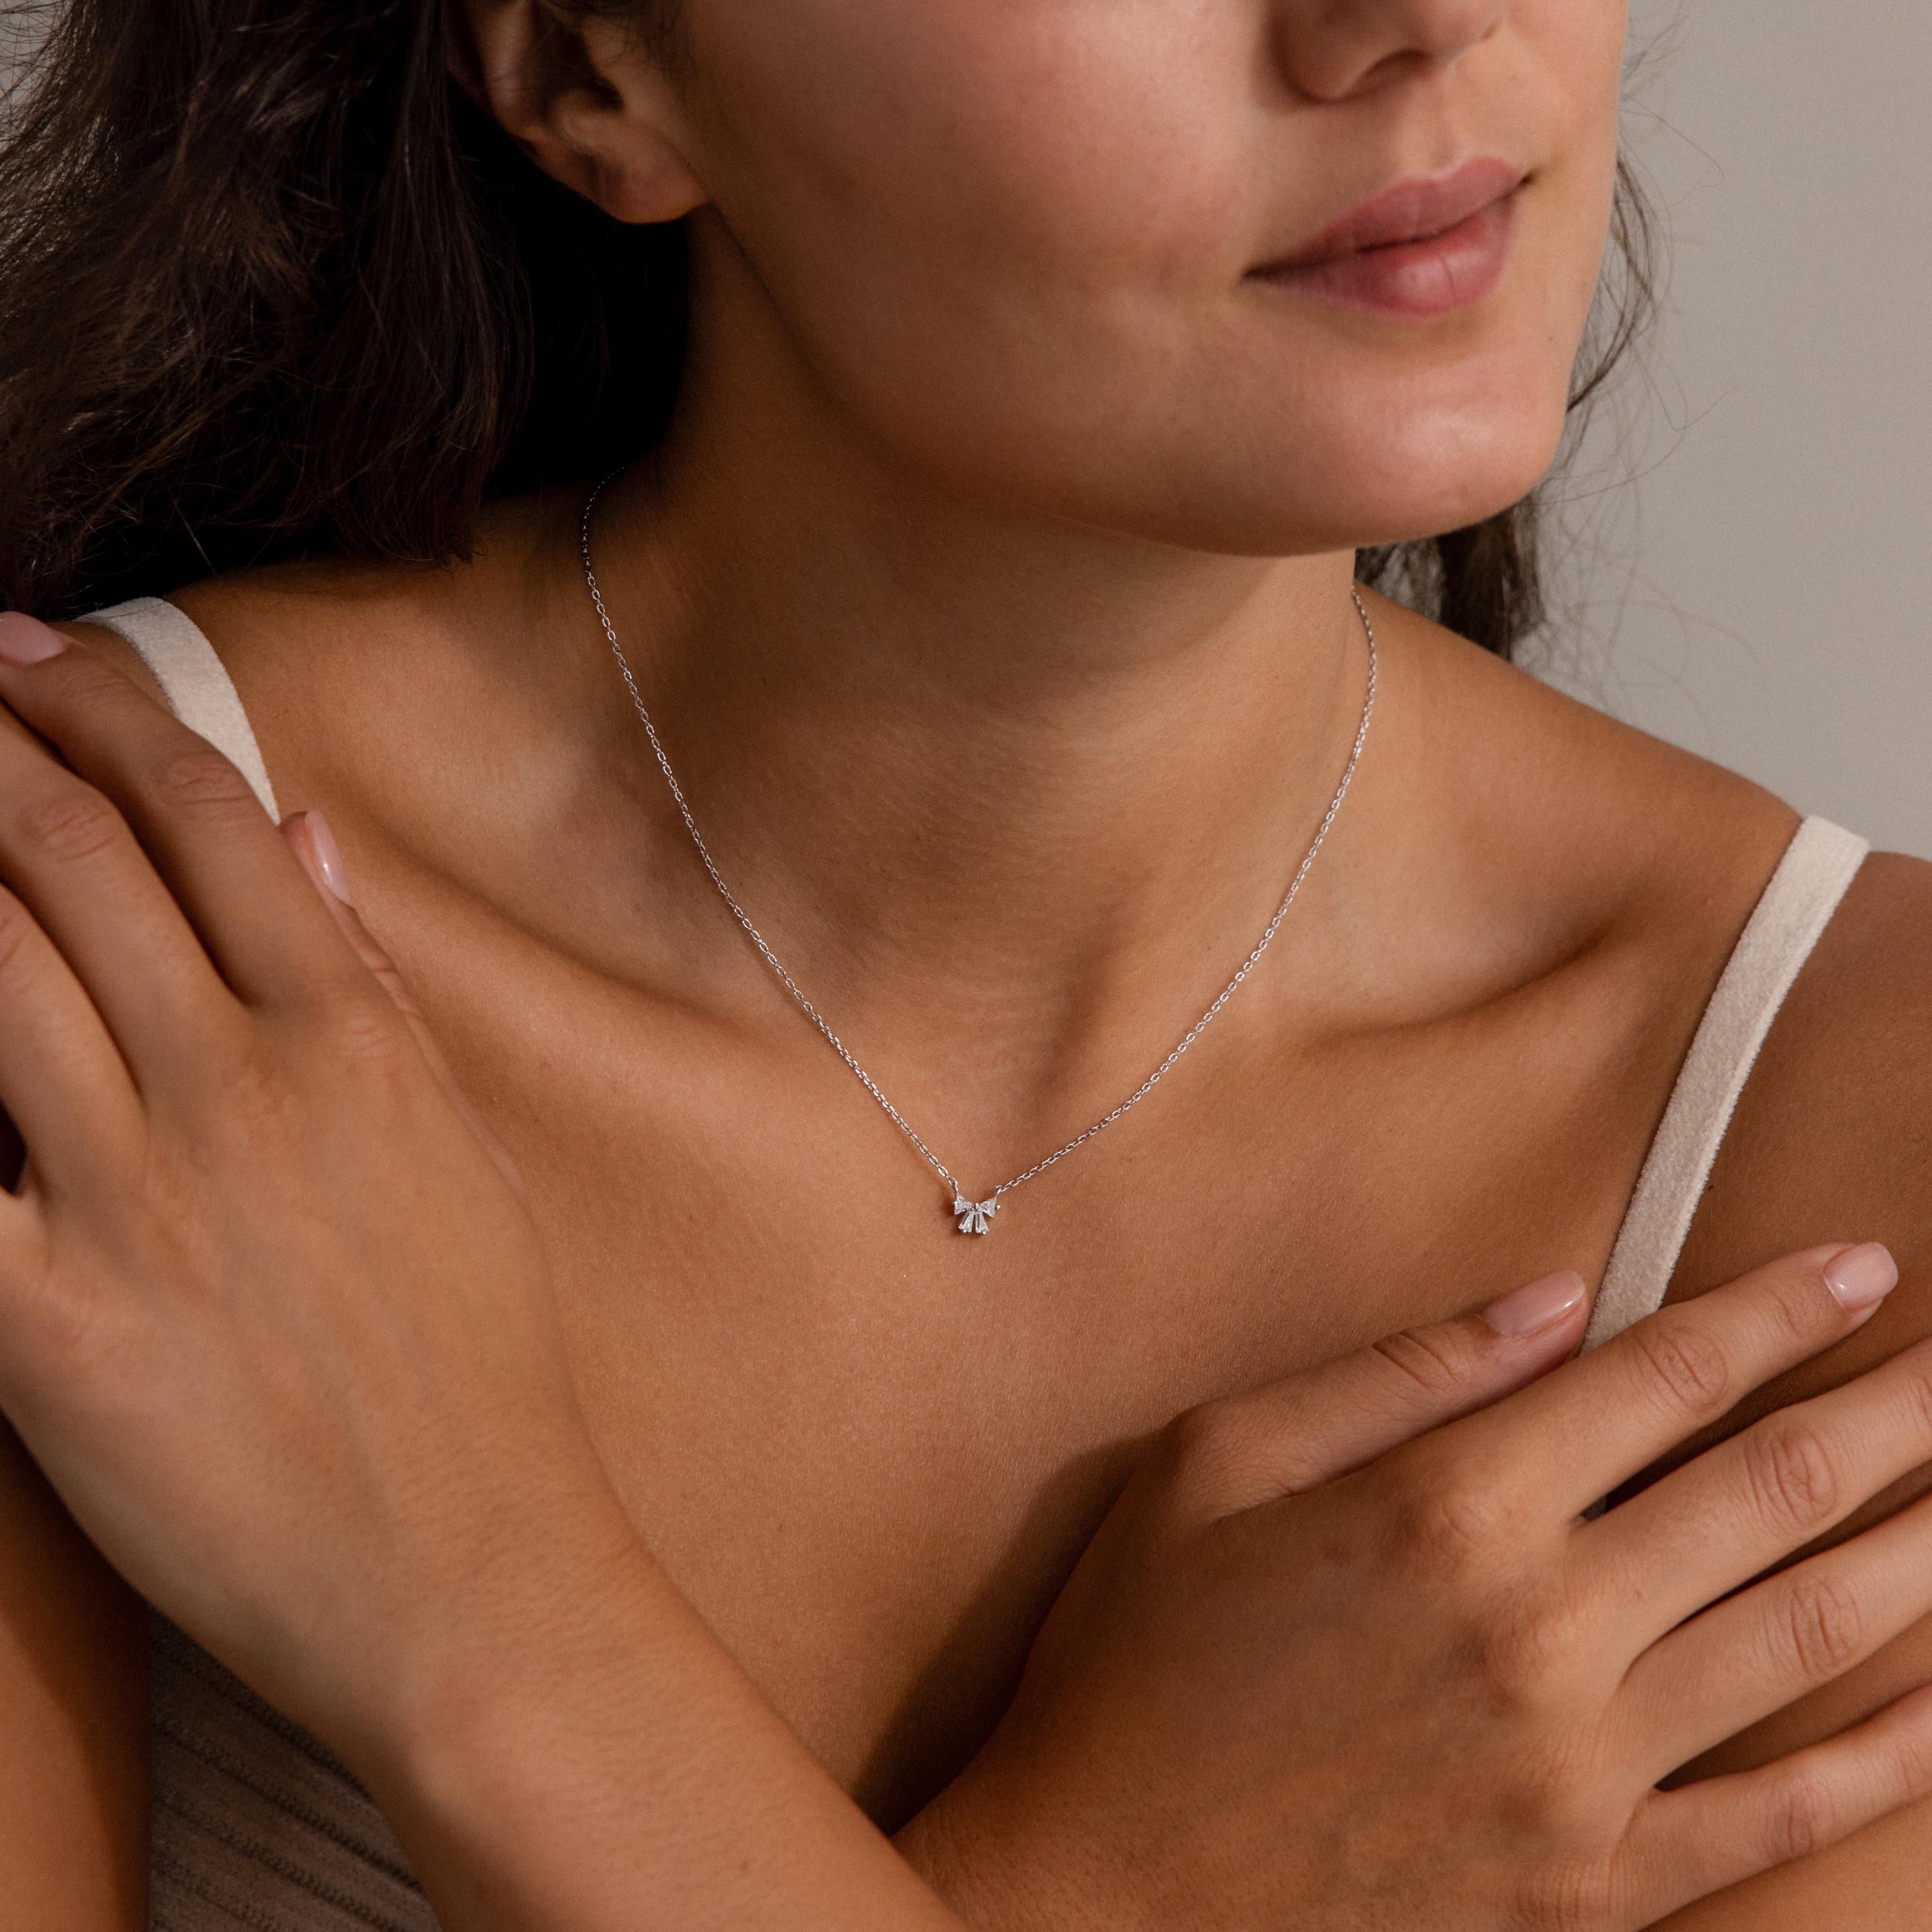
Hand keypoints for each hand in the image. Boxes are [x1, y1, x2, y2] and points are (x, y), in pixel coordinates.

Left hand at [0, 613, 626, 1763]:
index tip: (28, 649)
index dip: (101, 708)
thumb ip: (368, 988)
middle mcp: (239, 1093)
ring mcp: (135, 1204)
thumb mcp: (456, 1152)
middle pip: (68, 858)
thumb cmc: (482, 1369)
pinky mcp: (40, 1331)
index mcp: (350, 1044)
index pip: (202, 819)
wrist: (469, 1577)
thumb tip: (304, 840)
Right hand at [904, 1244, 1931, 1930]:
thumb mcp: (1214, 1465)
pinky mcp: (1596, 1885)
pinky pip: (1780, 1813)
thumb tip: (1552, 1301)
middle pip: (1771, 1489)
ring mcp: (1584, 1770)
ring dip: (1916, 1550)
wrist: (1106, 1898)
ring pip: (1806, 1634)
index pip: (1664, 1376)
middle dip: (1891, 1410)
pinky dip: (1880, 1755)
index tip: (1862, 1267)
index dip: (1777, 1311)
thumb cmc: (1140, 1661)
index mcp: (1447, 1507)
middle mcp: (1543, 1627)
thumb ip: (1394, 1376)